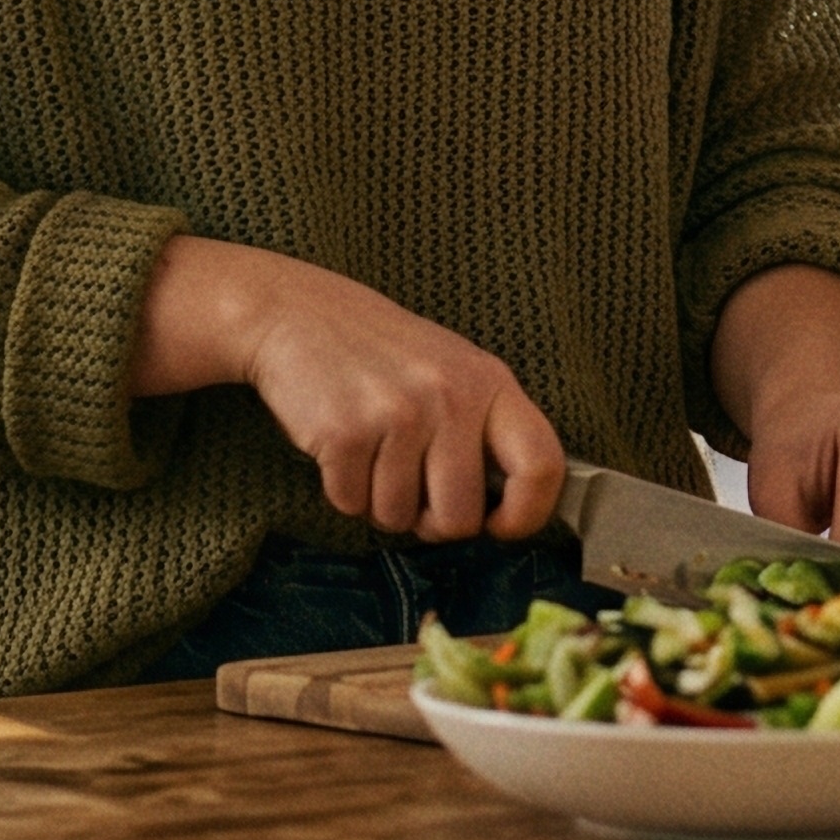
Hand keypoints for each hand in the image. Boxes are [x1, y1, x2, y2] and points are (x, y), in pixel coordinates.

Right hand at [160, 238, 562, 542]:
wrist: (297, 314)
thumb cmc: (382, 352)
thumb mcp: (453, 370)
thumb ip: (486, 429)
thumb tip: (511, 509)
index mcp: (490, 382)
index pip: (542, 466)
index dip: (526, 515)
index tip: (498, 526)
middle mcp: (450, 397)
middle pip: (460, 518)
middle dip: (431, 522)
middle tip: (411, 489)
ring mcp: (398, 414)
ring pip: (399, 518)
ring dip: (379, 502)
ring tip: (371, 451)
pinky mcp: (345, 433)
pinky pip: (351, 504)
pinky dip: (342, 490)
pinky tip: (341, 446)